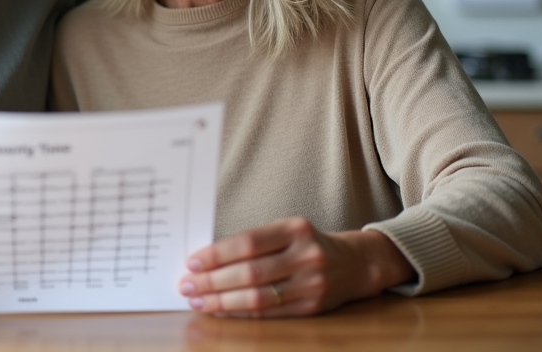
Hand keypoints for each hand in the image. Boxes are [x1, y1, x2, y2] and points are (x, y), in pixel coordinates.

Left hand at [177, 217, 412, 317]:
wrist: (354, 264)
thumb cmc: (307, 243)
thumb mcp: (286, 230)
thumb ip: (253, 241)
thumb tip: (206, 259)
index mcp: (295, 228)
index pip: (248, 242)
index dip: (217, 254)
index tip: (192, 262)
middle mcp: (306, 256)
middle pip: (250, 273)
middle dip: (213, 281)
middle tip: (187, 285)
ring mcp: (312, 284)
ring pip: (258, 297)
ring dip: (221, 301)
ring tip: (198, 301)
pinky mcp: (312, 308)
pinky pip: (269, 313)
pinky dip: (241, 313)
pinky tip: (221, 310)